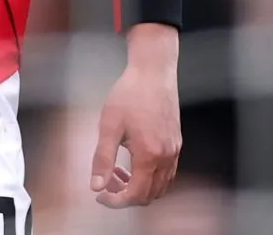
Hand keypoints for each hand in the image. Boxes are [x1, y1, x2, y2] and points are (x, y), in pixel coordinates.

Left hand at [89, 26, 181, 207]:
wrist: (153, 72)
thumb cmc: (130, 94)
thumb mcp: (109, 126)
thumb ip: (102, 159)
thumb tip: (96, 186)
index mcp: (149, 155)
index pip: (135, 195)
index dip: (115, 201)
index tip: (99, 195)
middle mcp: (166, 157)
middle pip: (149, 195)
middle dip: (125, 195)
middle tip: (106, 182)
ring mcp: (174, 151)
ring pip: (159, 186)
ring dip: (138, 187)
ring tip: (117, 172)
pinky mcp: (176, 143)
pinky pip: (166, 173)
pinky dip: (149, 177)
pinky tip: (132, 162)